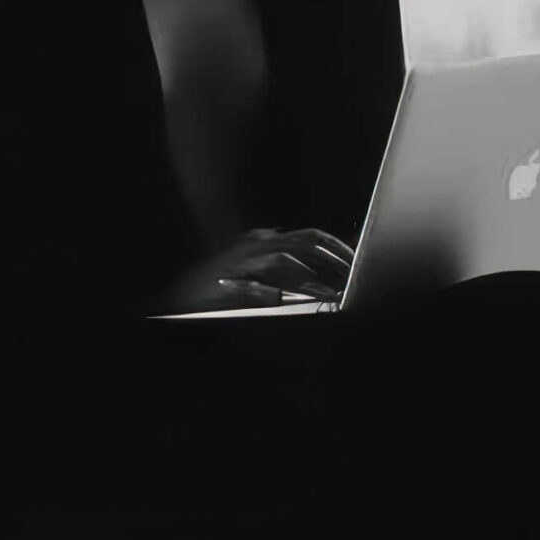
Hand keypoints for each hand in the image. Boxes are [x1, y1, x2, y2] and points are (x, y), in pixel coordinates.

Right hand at [152, 226, 353, 312]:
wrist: (182, 299)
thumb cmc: (226, 287)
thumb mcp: (262, 272)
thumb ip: (291, 268)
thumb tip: (330, 273)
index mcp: (267, 241)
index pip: (311, 237)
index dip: (338, 248)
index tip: (357, 263)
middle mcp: (256, 246)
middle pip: (303, 244)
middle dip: (332, 261)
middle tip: (352, 279)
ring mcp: (239, 264)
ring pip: (280, 262)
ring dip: (308, 279)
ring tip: (329, 295)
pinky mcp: (224, 284)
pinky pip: (251, 287)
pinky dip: (269, 293)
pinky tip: (285, 302)